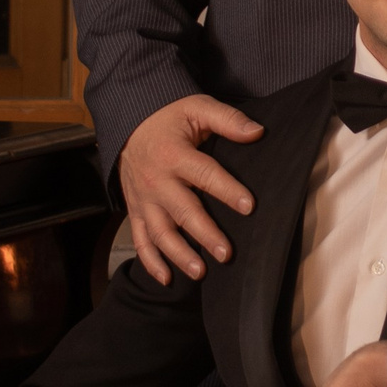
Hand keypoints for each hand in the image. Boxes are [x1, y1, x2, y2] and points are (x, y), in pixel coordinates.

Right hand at [118, 94, 264, 283]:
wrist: (128, 123)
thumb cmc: (169, 117)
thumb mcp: (197, 108)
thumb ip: (227, 119)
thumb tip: (257, 132)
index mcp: (174, 155)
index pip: (205, 175)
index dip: (227, 191)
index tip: (249, 207)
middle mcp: (157, 181)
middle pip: (183, 211)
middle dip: (205, 234)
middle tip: (227, 254)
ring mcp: (144, 200)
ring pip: (160, 232)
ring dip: (179, 254)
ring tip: (200, 272)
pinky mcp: (136, 211)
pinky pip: (140, 240)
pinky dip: (150, 262)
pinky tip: (167, 279)